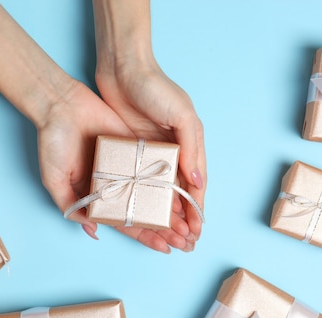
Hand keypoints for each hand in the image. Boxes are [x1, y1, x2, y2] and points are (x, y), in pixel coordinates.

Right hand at [39, 79, 193, 252]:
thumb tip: (93, 230)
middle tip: (186, 242)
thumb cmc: (52, 143)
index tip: (165, 248)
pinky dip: (169, 180)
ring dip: (171, 209)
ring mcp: (126, 166)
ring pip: (153, 192)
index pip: (126, 222)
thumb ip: (71, 206)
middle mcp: (115, 184)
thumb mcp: (55, 179)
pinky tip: (184, 193)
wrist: (61, 105)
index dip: (145, 237)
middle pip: (144, 212)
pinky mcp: (134, 147)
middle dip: (165, 228)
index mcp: (97, 196)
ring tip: (190, 223)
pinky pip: (154, 166)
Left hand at [95, 59, 206, 249]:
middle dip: (182, 219)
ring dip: (163, 215)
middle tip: (183, 244)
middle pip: (178, 194)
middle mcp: (172, 154)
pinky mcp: (130, 154)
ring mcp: (150, 156)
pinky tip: (141, 215)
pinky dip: (142, 201)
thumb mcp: (182, 115)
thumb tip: (198, 183)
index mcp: (189, 145)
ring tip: (166, 238)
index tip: (197, 231)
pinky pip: (138, 183)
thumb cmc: (156, 88)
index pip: (196, 185)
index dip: (197, 209)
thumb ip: (191, 149)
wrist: (123, 69)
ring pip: (158, 194)